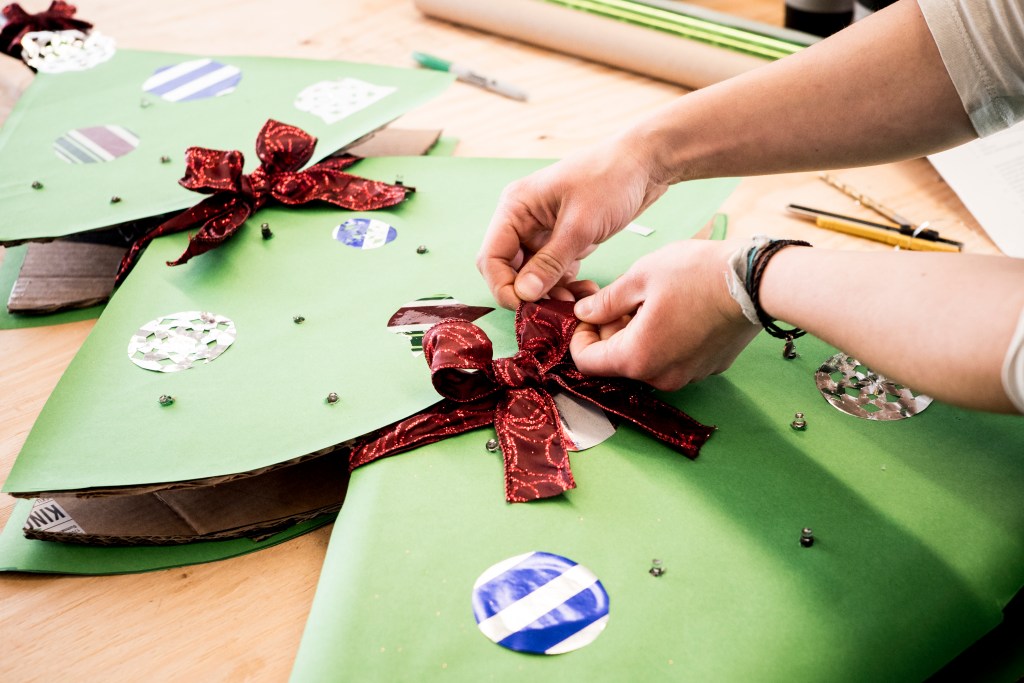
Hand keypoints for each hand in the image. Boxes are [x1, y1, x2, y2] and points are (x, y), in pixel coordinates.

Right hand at [477, 135, 668, 308]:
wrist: (645, 164)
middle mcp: (522, 220)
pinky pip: (553, 273)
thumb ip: (550, 262)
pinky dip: (565, 286)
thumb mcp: (580, 224)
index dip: (503, 287)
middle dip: (528, 294)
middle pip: (508, 270)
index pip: (491, 258)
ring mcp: (542, 232)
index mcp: (515, 208)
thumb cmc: (610, 180)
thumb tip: (523, 294)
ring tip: (576, 302)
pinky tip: (585, 290)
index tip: (527, 306)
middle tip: (556, 310)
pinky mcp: (562, 241)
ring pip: (531, 276)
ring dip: (549, 294)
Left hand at [570, 239, 759, 390]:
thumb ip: (606, 302)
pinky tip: (675, 311)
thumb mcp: (639, 278)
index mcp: (636, 357)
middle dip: (610, 333)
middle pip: (617, 363)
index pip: (586, 363)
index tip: (588, 314)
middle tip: (619, 300)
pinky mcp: (708, 368)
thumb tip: (585, 313)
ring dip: (637, 336)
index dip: (579, 337)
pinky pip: (673, 359)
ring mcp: (687, 376)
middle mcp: (660, 377)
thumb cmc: (696, 275)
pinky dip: (664, 340)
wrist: (755, 281)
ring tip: (649, 301)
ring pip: (646, 361)